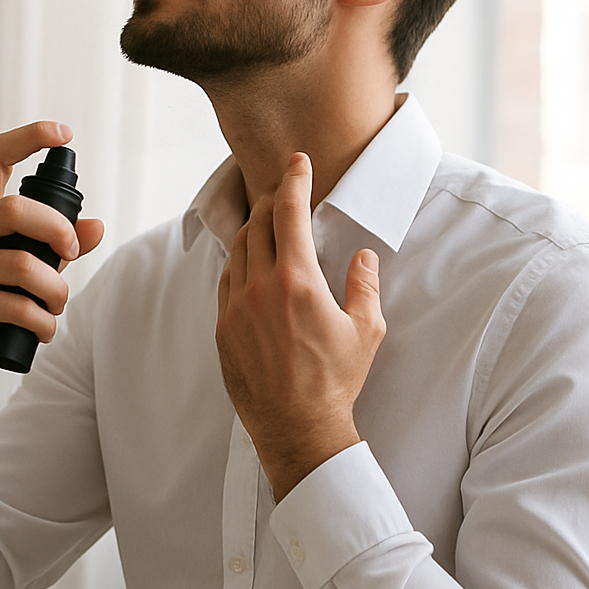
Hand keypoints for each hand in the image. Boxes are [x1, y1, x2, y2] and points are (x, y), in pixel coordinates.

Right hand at [0, 122, 105, 433]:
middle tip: (71, 254)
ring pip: (22, 265)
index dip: (29, 137)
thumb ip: (56, 246)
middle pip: (14, 209)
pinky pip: (14, 305)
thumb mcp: (23, 269)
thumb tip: (95, 227)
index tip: (63, 134)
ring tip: (55, 308)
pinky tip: (41, 330)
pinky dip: (40, 322)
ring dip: (55, 292)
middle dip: (58, 232)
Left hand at [215, 152, 384, 498]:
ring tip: (269, 224)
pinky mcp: (222, 328)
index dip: (293, 180)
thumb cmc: (337, 381)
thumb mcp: (366, 331)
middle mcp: (260, 288)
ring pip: (237, 250)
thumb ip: (365, 285)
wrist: (297, 427)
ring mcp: (235, 308)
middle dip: (271, 201)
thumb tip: (364, 257)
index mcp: (297, 281)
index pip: (289, 213)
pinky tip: (253, 265)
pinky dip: (240, 263)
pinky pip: (227, 281)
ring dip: (253, 230)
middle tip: (284, 192)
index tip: (296, 161)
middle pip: (257, 224)